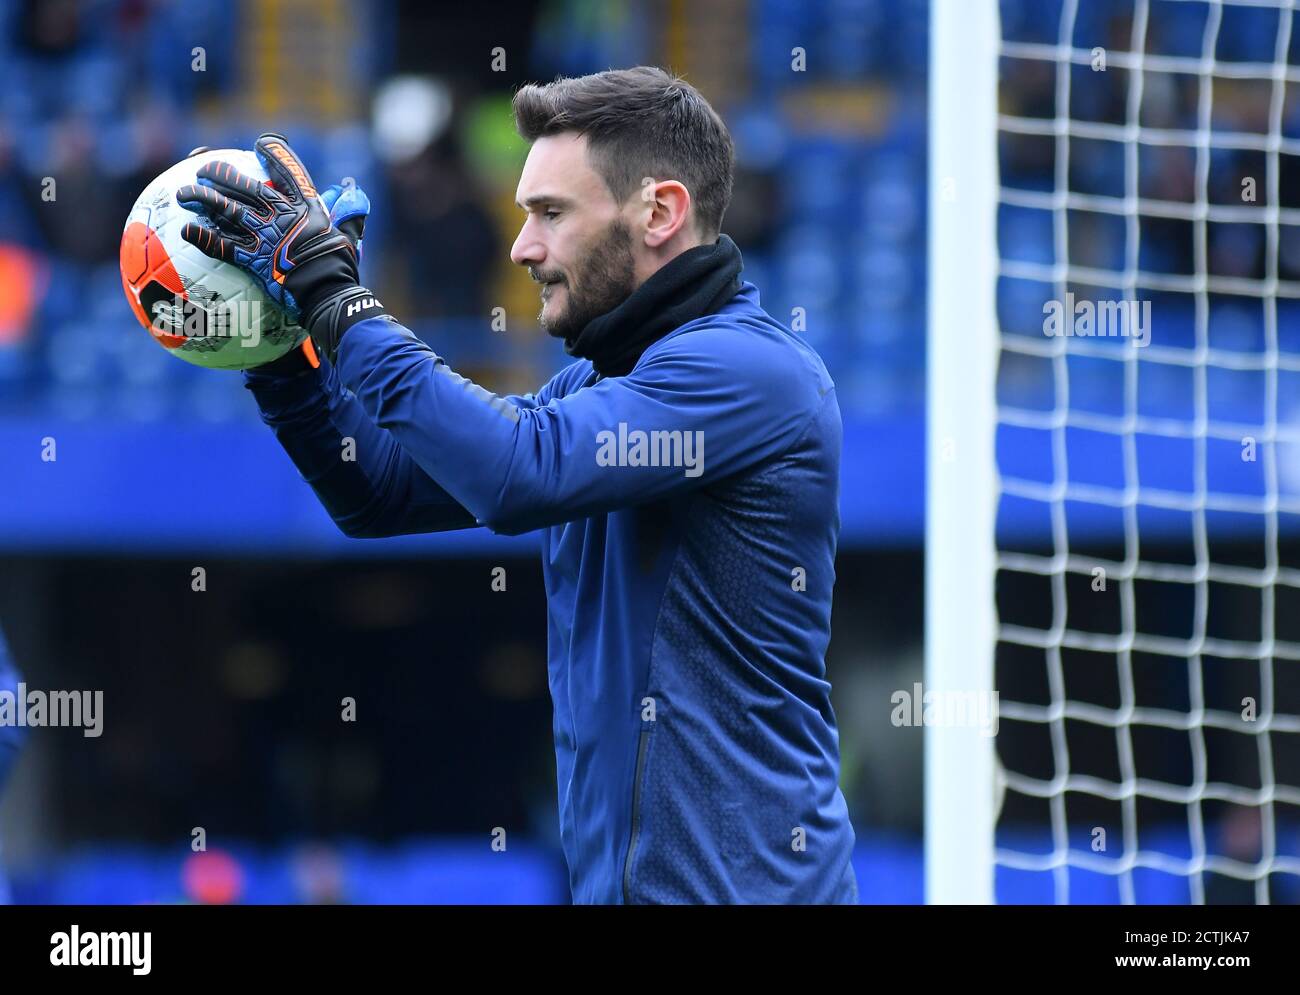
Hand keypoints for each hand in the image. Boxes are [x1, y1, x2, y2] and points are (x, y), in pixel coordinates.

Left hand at [176, 133, 385, 361]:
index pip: (290, 171)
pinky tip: (186, 231)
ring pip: (228, 211)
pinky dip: (203, 238)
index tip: (262, 144)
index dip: (275, 154)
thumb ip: (350, 213)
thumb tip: (355, 191)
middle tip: (203, 168)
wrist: (328, 292)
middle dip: (222, 174)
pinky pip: (223, 246)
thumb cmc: (341, 267)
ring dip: (204, 200)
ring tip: (184, 194)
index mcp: (307, 207)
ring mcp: (266, 236)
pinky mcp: (254, 259)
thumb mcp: (349, 235)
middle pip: (247, 188)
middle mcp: (282, 215)